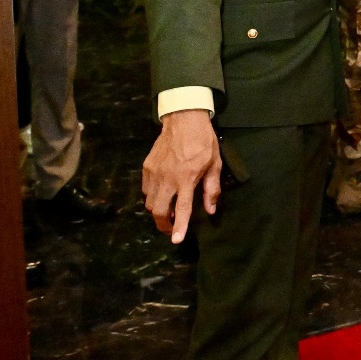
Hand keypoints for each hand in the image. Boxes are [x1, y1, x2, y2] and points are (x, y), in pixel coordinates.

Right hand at [141, 109, 220, 243]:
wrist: (184, 119)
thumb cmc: (203, 141)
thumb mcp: (215, 164)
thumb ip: (212, 189)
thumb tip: (210, 210)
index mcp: (187, 178)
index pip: (182, 208)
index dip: (180, 226)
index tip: (176, 240)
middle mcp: (168, 178)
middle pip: (159, 211)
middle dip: (163, 224)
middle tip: (171, 228)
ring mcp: (154, 172)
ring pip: (150, 202)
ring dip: (158, 211)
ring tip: (169, 210)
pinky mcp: (147, 167)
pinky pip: (146, 190)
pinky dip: (152, 197)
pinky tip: (162, 194)